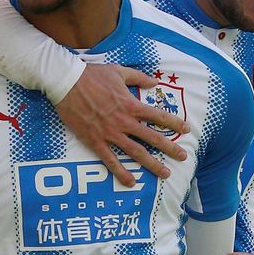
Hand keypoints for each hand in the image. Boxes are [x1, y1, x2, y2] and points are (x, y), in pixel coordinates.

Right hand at [56, 64, 189, 186]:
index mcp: (131, 104)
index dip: (174, 123)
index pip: (158, 116)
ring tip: (165, 174)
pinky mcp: (95, 141)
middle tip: (183, 157)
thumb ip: (138, 78)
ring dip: (152, 164)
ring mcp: (110, 133)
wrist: (67, 83)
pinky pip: (110, 160)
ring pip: (136, 152)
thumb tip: (154, 82)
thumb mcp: (119, 71)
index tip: (186, 130)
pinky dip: (121, 173)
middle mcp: (124, 121)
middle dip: (170, 148)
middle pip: (152, 138)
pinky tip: (131, 182)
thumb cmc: (92, 75)